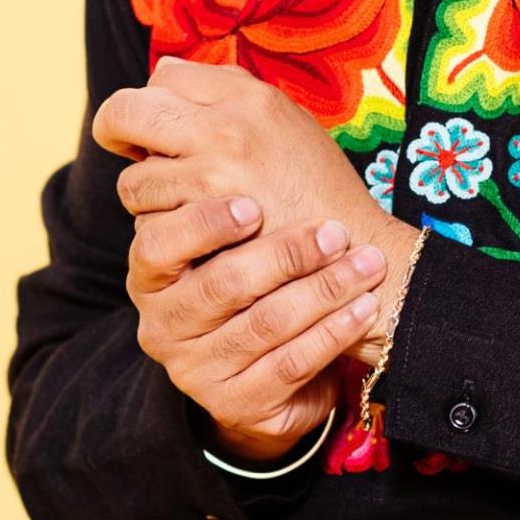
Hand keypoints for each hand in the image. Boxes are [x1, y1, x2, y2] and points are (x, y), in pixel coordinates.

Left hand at [95, 57, 383, 249]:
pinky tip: (196, 241)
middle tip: (122, 149)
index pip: (168, 75)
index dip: (152, 101)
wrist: (359, 258)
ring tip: (184, 212)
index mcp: (254, 96)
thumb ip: (231, 103)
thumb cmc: (322, 198)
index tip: (152, 127)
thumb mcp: (288, 129)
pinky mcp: (207, 218)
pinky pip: (149, 220)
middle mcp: (231, 123)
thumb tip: (161, 80)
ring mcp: (216, 169)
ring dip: (148, 197)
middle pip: (129, 110)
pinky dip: (163, 233)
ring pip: (135, 177)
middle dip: (116, 131)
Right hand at [124, 190, 390, 458]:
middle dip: (287, 255)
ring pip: (263, 325)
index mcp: (153, 274)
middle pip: (221, 286)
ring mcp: (194, 369)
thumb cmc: (258, 272)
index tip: (255, 205)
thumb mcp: (234, 232)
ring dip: (324, 291)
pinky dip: (332, 334)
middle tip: (336, 233)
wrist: (272, 357)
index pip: (159, 246)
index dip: (204, 224)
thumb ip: (225, 180)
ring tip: (366, 265)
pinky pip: (290, 365)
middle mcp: (164, 324)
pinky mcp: (233, 404)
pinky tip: (362, 308)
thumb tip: (229, 114)